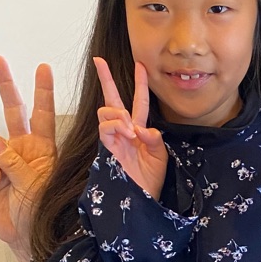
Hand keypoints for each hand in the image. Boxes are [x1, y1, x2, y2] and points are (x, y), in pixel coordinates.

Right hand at [0, 57, 56, 260]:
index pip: (44, 114)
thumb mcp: (36, 187)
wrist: (24, 235)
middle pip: (12, 110)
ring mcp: (3, 159)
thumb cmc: (41, 213)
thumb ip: (16, 164)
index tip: (43, 68)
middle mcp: (22, 148)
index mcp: (43, 149)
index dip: (43, 91)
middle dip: (6, 85)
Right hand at [94, 57, 167, 201]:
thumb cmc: (151, 181)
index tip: (140, 64)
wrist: (143, 200)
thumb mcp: (161, 156)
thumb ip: (154, 138)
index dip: (139, 83)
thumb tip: (140, 127)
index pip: (138, 101)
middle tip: (99, 61)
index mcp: (139, 130)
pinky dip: (116, 125)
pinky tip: (127, 133)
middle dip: (105, 79)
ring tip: (130, 128)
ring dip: (118, 113)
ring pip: (106, 111)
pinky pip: (105, 128)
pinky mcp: (106, 148)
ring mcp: (113, 139)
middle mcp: (124, 131)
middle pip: (112, 99)